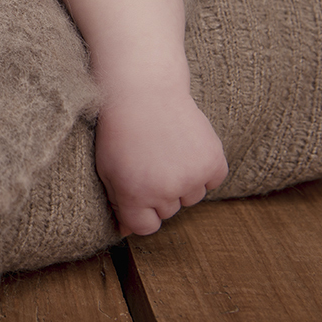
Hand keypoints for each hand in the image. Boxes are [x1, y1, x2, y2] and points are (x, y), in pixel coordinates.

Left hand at [94, 92, 227, 235]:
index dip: (140, 210)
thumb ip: (117, 202)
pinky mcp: (214, 161)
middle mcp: (165, 191)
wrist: (144, 89)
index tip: (137, 191)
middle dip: (159, 193)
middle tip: (149, 160)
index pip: (145, 227)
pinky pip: (212, 180)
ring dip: (183, 181)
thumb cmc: (120, 128)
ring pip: (192, 197)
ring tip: (166, 149)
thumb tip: (126, 233)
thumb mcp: (106, 166)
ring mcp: (192, 176)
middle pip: (168, 211)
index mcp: (134, 195)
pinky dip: (203, 168)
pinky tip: (185, 146)